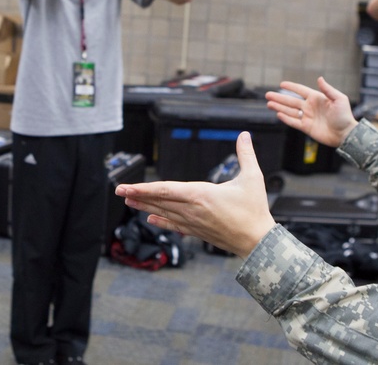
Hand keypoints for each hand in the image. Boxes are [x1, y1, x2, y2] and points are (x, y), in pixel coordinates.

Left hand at [115, 132, 275, 257]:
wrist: (258, 242)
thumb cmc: (255, 211)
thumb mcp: (252, 179)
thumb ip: (246, 155)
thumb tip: (245, 134)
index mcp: (201, 195)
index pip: (166, 190)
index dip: (144, 188)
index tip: (127, 187)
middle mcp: (192, 210)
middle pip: (159, 201)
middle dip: (138, 196)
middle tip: (119, 191)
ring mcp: (193, 223)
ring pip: (164, 213)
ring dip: (145, 207)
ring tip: (129, 202)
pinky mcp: (198, 232)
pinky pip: (174, 225)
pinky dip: (161, 221)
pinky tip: (150, 219)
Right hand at [266, 77, 358, 147]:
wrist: (346, 134)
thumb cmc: (344, 116)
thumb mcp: (339, 99)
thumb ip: (328, 89)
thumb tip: (319, 78)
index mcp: (317, 98)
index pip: (301, 90)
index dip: (291, 87)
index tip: (282, 84)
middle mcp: (310, 107)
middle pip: (291, 101)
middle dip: (279, 98)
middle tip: (267, 95)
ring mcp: (307, 117)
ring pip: (289, 111)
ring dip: (279, 107)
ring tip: (268, 104)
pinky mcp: (306, 128)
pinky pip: (293, 122)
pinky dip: (286, 118)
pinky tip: (278, 114)